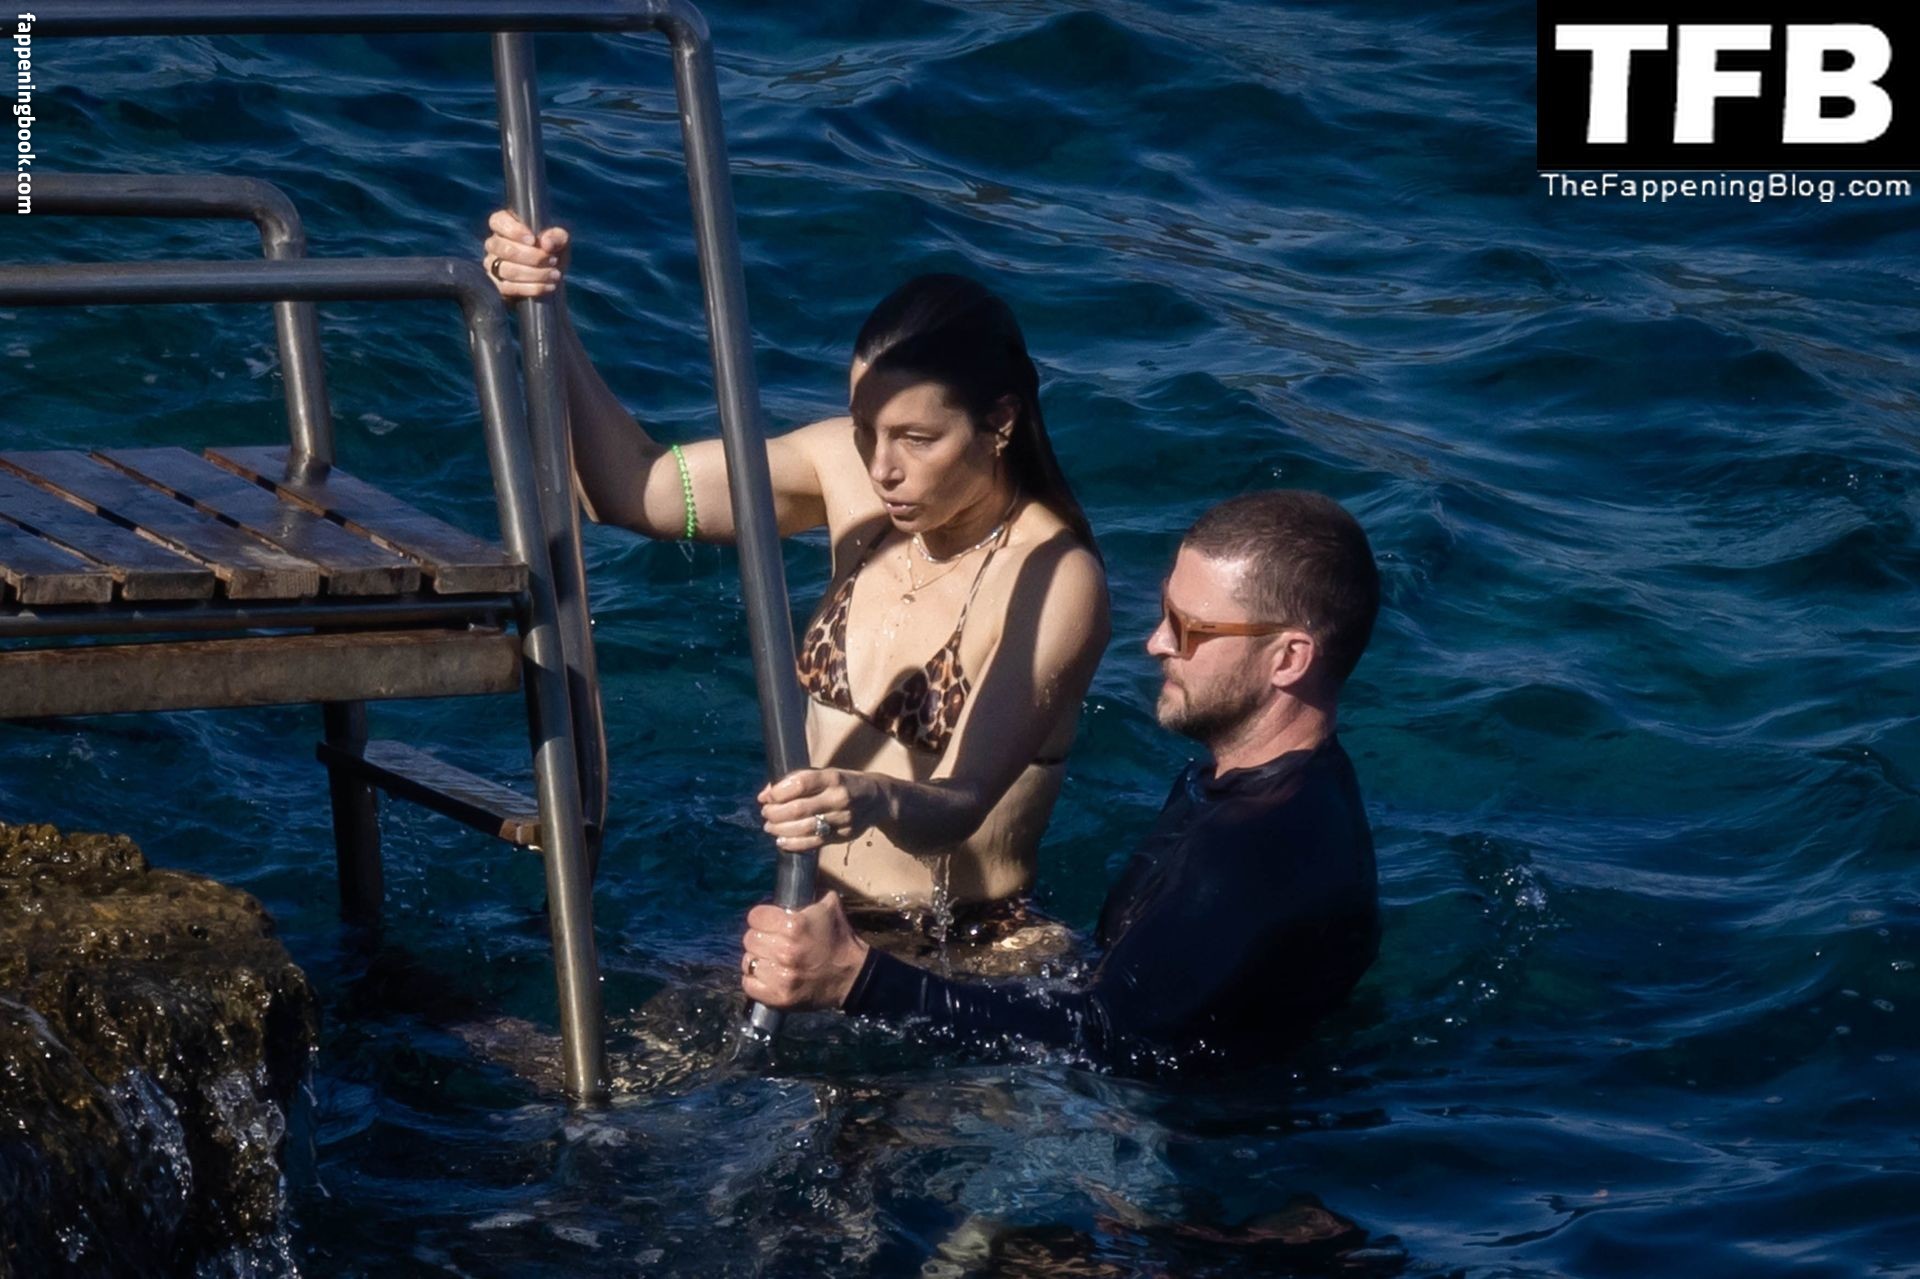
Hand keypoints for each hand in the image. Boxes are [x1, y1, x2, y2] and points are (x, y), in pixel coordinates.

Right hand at [482, 208, 570, 298]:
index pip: (498, 221)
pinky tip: (548, 286)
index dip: (514, 231)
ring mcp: (492, 264)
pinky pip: (508, 287)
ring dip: (535, 274)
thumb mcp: (560, 240)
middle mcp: (494, 243)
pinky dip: (532, 288)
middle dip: (531, 257)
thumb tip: (546, 243)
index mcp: (505, 224)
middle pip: (503, 248)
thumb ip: (556, 236)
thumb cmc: (553, 251)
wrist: (553, 277)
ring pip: (507, 270)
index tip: (533, 240)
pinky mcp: (497, 284)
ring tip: (554, 274)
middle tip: (552, 260)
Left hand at [741, 891, 869, 1009]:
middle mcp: (785, 951)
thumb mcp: (830, 908)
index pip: (755, 917)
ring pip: (748, 961)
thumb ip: (812, 893)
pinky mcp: (779, 997)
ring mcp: (781, 976)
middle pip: (749, 939)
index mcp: (795, 925)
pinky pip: (749, 985)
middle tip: (771, 942)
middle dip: (760, 938)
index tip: (767, 922)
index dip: (761, 918)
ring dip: (757, 960)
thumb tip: (804, 873)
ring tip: (770, 960)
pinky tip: (766, 976)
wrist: (852, 977)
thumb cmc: (839, 940)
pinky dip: (755, 981)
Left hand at [758, 768, 890, 850]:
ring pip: (805, 828)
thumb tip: (766, 794)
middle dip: (775, 813)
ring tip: (770, 827)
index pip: (800, 783)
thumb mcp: (826, 774)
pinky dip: (794, 843)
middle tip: (766, 814)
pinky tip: (782, 840)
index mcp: (833, 777)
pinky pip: (814, 843)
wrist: (878, 799)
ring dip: (781, 829)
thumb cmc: (845, 783)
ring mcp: (843, 818)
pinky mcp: (844, 835)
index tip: (765, 797)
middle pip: (799, 809)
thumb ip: (798, 781)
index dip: (778, 792)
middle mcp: (838, 797)